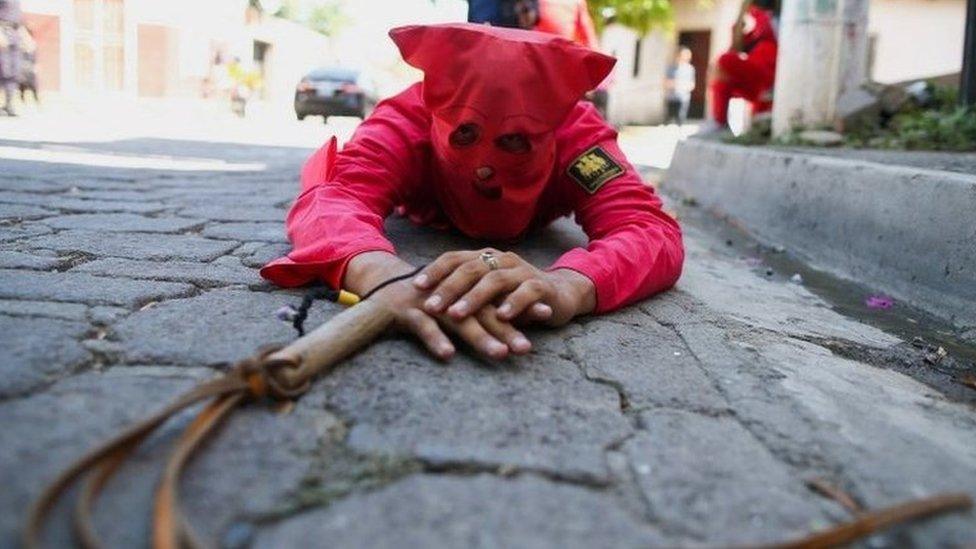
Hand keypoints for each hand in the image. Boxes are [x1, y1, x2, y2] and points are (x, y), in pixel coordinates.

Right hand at [372, 279, 531, 360]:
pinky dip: (436, 340)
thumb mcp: (452, 307)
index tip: (547, 314)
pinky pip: (424, 327)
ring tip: (500, 354)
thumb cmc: (421, 304)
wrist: (380, 293)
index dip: (522, 306)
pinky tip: (449, 355)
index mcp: (464, 292)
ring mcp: (430, 302)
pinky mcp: (407, 312)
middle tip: (527, 347)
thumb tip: (509, 329)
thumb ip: (477, 316)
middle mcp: (451, 295)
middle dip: (508, 329)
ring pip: (459, 321)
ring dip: (481, 338)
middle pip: (484, 313)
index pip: (498, 299)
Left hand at [412, 249, 595, 326]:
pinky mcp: (541, 286)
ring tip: (457, 314)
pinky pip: (526, 292)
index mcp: (485, 257)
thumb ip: (463, 294)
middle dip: (449, 288)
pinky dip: (513, 304)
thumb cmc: (513, 296)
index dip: (435, 271)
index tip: (416, 287)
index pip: (455, 258)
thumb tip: (424, 301)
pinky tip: (501, 317)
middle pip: (471, 268)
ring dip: (474, 298)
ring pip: (495, 280)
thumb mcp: (485, 295)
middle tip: (431, 306)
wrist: (559, 295)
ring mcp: (522, 271)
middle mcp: (501, 260)